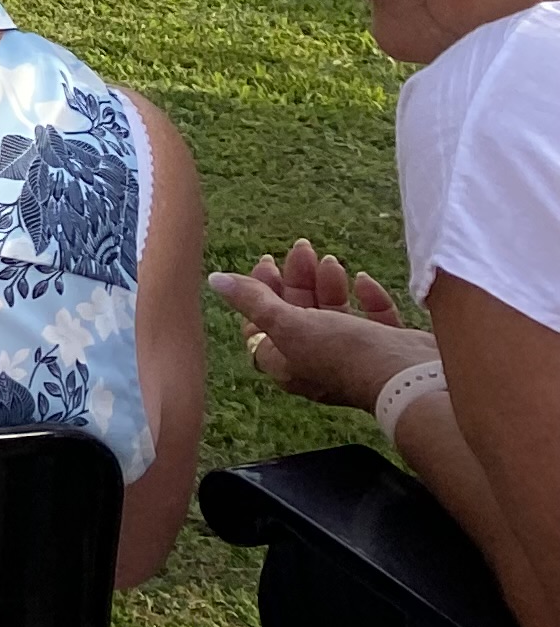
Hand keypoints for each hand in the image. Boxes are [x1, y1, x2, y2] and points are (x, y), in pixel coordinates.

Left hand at [210, 243, 422, 410]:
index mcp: (289, 363)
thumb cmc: (344, 354)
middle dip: (297, 279)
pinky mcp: (389, 349)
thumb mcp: (289, 325)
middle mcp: (319, 362)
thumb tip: (215, 280)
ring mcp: (356, 356)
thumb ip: (254, 302)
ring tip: (329, 260)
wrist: (412, 379)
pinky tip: (363, 280)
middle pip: (299, 314)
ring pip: (336, 314)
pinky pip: (374, 319)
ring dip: (329, 284)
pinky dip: (368, 298)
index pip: (262, 325)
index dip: (259, 292)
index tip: (267, 262)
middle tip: (302, 247)